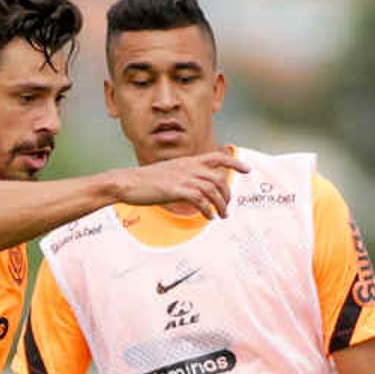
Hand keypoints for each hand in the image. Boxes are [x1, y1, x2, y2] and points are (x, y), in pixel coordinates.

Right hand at [115, 151, 249, 219]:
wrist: (127, 182)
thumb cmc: (146, 181)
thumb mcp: (169, 173)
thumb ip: (185, 177)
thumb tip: (197, 189)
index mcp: (187, 161)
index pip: (216, 157)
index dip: (234, 162)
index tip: (247, 169)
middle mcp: (188, 167)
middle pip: (219, 178)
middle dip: (227, 194)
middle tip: (227, 207)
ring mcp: (183, 178)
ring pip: (212, 191)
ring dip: (220, 206)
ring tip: (221, 216)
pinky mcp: (177, 191)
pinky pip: (201, 201)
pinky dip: (208, 210)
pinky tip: (208, 217)